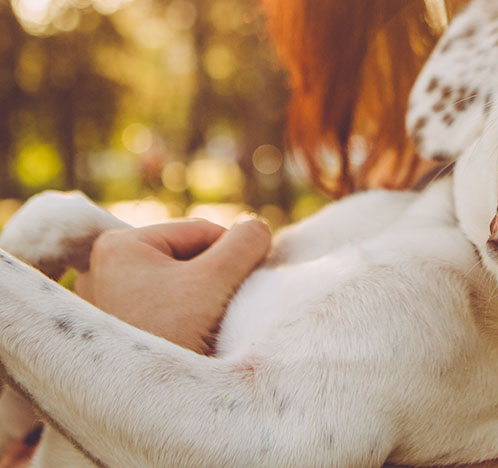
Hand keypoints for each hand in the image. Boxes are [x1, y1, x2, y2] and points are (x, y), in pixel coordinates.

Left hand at [74, 216, 271, 353]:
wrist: (141, 410)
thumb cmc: (171, 337)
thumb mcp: (217, 280)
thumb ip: (245, 242)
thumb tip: (256, 228)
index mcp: (119, 243)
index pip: (201, 233)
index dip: (231, 258)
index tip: (241, 288)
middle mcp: (101, 267)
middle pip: (186, 258)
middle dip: (210, 281)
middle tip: (221, 311)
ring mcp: (102, 300)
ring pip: (175, 283)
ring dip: (198, 300)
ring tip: (205, 327)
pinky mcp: (110, 327)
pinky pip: (159, 306)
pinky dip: (181, 317)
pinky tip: (190, 337)